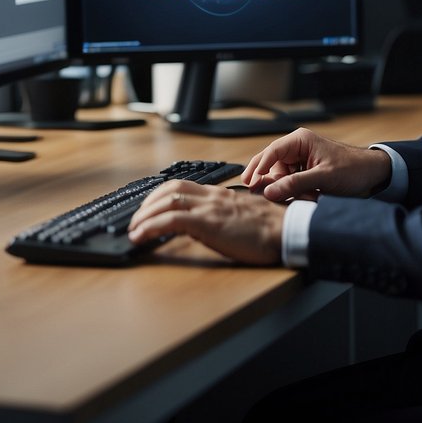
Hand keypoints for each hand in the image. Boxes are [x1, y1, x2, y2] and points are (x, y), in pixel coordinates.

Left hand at [127, 180, 284, 264]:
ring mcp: (209, 208)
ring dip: (143, 215)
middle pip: (170, 189)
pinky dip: (150, 227)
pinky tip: (140, 237)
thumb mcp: (246, 216)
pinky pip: (170, 220)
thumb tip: (215, 224)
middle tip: (136, 219)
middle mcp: (212, 196)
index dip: (161, 194)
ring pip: (165, 202)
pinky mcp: (207, 223)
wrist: (288, 230)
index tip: (151, 207)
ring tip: (133, 230)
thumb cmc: (274, 228)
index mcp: (221, 195)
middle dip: (147, 203)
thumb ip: (228, 215)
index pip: (183, 186)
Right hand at [242, 127, 390, 201]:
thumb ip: (295, 184)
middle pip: (272, 166)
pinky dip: (298, 193)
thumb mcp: (323, 178)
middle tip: (268, 196)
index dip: (258, 167)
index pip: (271, 152)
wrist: (373, 175)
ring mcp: (301, 161)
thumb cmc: (352, 169)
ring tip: (310, 197)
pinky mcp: (306, 172)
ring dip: (291, 190)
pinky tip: (311, 197)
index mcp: (300, 141)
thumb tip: (269, 191)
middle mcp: (298, 148)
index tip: (249, 182)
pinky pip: (292, 183)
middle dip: (277, 183)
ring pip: (282, 177)